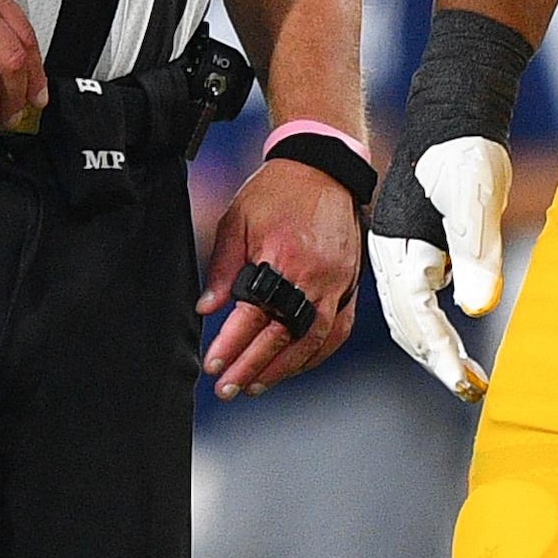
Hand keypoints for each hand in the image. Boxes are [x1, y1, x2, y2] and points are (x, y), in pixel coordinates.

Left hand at [203, 159, 364, 395]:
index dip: (231, 345)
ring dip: (284, 368)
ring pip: (313, 340)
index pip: (254, 315)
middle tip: (229, 388)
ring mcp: (337, 283)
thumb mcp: (237, 221)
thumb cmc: (279, 191)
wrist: (322, 169)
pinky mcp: (349, 285)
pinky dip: (316, 353)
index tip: (214, 365)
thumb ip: (223, 269)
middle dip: (253, 367)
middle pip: (283, 336)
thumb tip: (208, 309)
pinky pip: (336, 330)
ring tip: (257, 384)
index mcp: (283, 257)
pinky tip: (295, 365)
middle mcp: (314, 275)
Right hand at [368, 138, 509, 397]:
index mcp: (400, 250)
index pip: (419, 318)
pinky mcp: (414, 250)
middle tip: (472, 391)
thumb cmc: (466, 153)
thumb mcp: (477, 201)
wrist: (452, 116)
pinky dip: (435, 329)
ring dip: (435, 351)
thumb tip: (478, 309)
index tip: (465, 388)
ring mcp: (400, 255)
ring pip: (409, 318)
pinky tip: (457, 341)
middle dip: (438, 362)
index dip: (443, 356)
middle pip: (408, 327)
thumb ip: (478, 254)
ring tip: (469, 378)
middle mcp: (391, 257)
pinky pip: (417, 303)